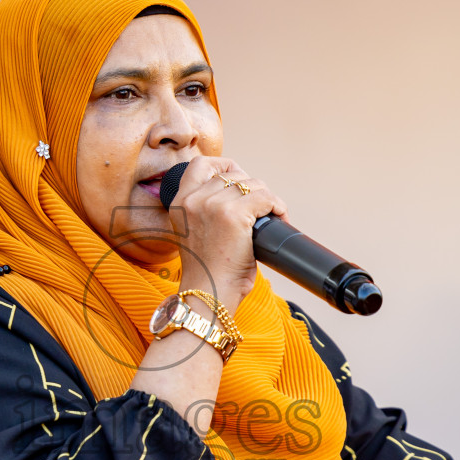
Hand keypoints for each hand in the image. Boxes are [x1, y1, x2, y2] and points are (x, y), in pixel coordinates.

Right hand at [168, 155, 286, 310]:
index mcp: (180, 202)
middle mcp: (193, 200)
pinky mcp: (234, 215)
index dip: (224, 166)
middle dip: (252, 189)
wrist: (208, 294)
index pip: (201, 164)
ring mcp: (213, 205)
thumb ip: (206, 209)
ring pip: (252, 184)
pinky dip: (278, 207)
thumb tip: (239, 189)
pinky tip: (279, 218)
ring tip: (271, 216)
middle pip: (234, 174)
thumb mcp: (195, 232)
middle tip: (260, 209)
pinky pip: (266, 198)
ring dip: (267, 199)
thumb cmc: (208, 271)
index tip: (238, 179)